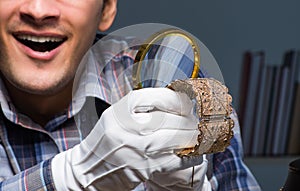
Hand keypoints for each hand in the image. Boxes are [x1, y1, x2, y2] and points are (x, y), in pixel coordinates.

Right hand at [51, 88, 202, 189]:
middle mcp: (131, 127)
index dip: (177, 99)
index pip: (158, 97)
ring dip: (192, 136)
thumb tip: (173, 101)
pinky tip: (192, 151)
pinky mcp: (147, 167)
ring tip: (197, 134)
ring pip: (177, 137)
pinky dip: (189, 155)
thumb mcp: (115, 116)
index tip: (187, 102)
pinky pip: (177, 158)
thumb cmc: (105, 141)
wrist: (88, 170)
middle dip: (188, 119)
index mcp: (122, 110)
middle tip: (196, 120)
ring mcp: (139, 148)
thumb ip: (140, 107)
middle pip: (171, 118)